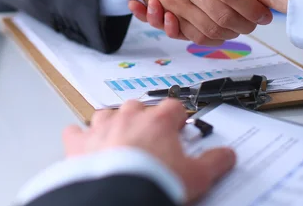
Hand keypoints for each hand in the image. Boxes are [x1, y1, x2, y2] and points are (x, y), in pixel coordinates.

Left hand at [63, 99, 235, 202]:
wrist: (119, 197)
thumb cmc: (154, 182)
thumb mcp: (196, 177)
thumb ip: (214, 162)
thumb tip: (227, 155)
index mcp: (157, 122)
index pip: (173, 107)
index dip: (178, 118)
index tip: (180, 127)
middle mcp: (128, 118)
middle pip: (138, 106)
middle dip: (144, 119)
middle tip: (150, 138)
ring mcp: (101, 128)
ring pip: (106, 114)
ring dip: (112, 124)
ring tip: (119, 140)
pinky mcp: (79, 144)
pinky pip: (74, 132)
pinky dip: (79, 138)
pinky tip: (83, 146)